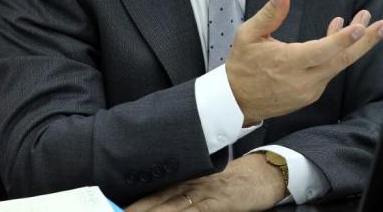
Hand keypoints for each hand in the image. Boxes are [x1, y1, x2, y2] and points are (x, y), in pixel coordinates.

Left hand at [125, 154, 284, 211]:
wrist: (264, 175)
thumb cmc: (235, 185)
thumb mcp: (208, 187)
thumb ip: (187, 196)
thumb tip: (164, 205)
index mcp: (188, 181)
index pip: (156, 193)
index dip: (136, 203)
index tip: (117, 209)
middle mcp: (193, 185)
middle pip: (159, 200)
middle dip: (137, 211)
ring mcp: (206, 192)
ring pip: (174, 206)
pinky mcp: (221, 201)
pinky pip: (199, 211)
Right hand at [227, 0, 382, 125]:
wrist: (236, 101)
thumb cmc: (242, 65)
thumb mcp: (248, 35)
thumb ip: (269, 14)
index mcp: (289, 63)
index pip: (322, 51)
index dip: (343, 38)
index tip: (361, 26)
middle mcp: (304, 80)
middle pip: (342, 60)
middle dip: (366, 41)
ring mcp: (309, 89)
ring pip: (339, 64)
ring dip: (354, 43)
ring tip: (365, 19)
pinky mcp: (311, 93)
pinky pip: (330, 70)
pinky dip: (338, 52)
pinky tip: (341, 32)